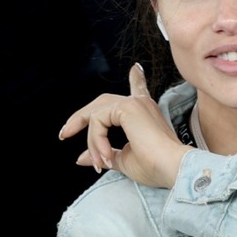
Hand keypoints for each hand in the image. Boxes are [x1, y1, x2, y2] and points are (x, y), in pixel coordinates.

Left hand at [59, 63, 192, 188]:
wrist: (171, 168)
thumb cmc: (156, 166)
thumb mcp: (123, 160)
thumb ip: (103, 154)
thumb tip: (81, 158)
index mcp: (144, 113)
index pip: (139, 89)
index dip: (136, 78)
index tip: (136, 68)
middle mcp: (140, 104)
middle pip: (102, 103)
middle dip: (81, 118)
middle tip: (64, 133)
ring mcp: (134, 103)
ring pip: (96, 115)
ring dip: (91, 140)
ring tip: (98, 160)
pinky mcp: (128, 108)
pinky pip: (98, 121)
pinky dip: (96, 140)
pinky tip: (105, 154)